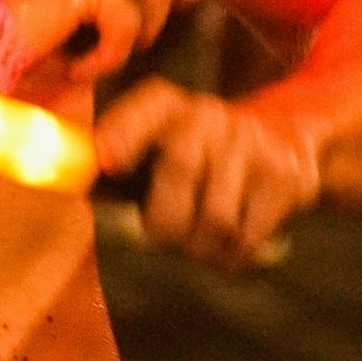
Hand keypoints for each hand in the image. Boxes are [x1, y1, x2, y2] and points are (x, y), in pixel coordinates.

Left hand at [94, 79, 319, 268]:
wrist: (287, 138)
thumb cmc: (202, 151)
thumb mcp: (163, 140)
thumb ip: (120, 161)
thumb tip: (74, 185)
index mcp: (172, 106)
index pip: (150, 105)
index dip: (126, 129)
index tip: (108, 160)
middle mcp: (212, 116)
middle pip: (181, 168)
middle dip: (164, 220)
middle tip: (160, 236)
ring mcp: (253, 145)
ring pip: (216, 216)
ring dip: (200, 246)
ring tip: (196, 245)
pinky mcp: (285, 178)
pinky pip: (248, 234)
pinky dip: (231, 255)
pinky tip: (227, 247)